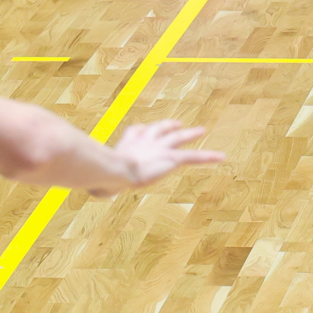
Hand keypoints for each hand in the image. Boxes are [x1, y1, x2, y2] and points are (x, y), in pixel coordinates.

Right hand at [94, 121, 223, 196]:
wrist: (116, 170)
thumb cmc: (104, 176)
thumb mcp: (98, 176)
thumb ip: (98, 180)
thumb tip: (90, 188)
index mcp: (128, 143)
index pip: (137, 131)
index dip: (140, 131)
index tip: (142, 129)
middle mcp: (145, 141)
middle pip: (160, 129)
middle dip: (169, 126)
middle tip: (178, 124)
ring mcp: (160, 148)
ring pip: (179, 138)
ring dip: (191, 134)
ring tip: (202, 130)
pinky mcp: (172, 158)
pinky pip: (194, 156)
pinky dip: (209, 156)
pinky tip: (221, 157)